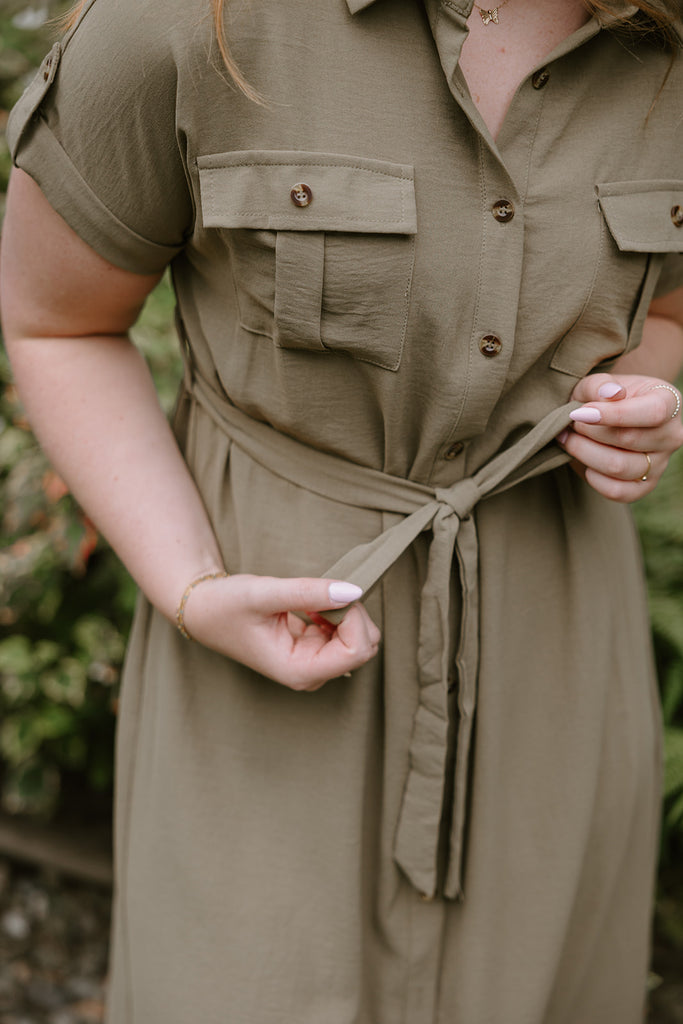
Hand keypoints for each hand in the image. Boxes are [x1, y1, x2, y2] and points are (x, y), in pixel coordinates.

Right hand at [180, 574, 380, 690]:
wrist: (205, 611)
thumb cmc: (227, 605)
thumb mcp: (265, 593)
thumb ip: (309, 592)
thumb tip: (354, 590)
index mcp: (298, 671)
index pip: (356, 651)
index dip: (354, 617)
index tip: (330, 594)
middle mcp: (310, 674)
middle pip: (364, 646)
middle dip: (352, 614)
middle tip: (320, 594)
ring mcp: (314, 665)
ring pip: (359, 638)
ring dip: (343, 612)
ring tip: (309, 600)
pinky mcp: (314, 651)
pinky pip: (345, 633)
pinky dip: (336, 613)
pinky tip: (310, 606)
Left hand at [556, 373, 682, 502]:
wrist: (604, 418)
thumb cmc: (603, 397)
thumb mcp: (598, 383)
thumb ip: (601, 385)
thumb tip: (611, 393)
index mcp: (669, 401)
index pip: (652, 413)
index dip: (614, 414)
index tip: (580, 413)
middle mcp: (671, 435)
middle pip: (629, 440)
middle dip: (590, 431)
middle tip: (570, 422)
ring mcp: (661, 464)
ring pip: (619, 467)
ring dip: (584, 453)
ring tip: (568, 439)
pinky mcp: (644, 486)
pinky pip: (616, 491)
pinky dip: (592, 477)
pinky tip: (583, 460)